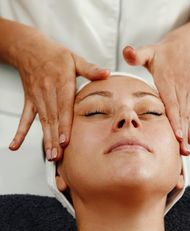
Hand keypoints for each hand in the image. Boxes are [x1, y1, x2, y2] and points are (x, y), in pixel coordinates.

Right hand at [8, 32, 109, 160]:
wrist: (29, 48)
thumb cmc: (54, 55)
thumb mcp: (74, 58)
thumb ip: (90, 69)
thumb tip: (106, 74)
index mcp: (61, 83)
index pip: (64, 108)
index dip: (64, 125)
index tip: (65, 141)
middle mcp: (48, 92)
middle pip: (53, 120)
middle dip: (55, 139)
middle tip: (58, 156)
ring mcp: (37, 99)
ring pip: (42, 122)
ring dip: (46, 140)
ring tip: (50, 156)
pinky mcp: (30, 101)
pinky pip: (24, 119)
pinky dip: (20, 133)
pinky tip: (15, 145)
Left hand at [123, 38, 189, 155]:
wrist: (184, 48)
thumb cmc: (162, 53)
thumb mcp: (148, 51)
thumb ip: (137, 55)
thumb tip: (127, 52)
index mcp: (168, 82)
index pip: (172, 104)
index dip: (174, 120)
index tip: (176, 135)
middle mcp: (180, 90)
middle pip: (181, 115)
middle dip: (182, 134)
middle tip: (181, 151)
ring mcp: (187, 95)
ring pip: (188, 118)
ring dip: (188, 135)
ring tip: (185, 151)